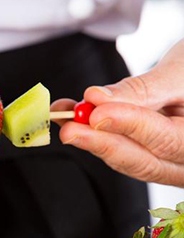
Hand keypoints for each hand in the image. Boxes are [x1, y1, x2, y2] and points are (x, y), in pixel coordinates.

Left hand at [52, 39, 183, 185]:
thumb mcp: (179, 72)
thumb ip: (143, 89)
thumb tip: (98, 99)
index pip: (167, 141)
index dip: (129, 127)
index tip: (97, 114)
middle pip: (143, 162)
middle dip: (101, 143)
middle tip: (70, 129)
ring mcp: (171, 165)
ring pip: (128, 161)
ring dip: (92, 140)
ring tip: (65, 118)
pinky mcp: (151, 157)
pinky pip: (122, 153)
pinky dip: (96, 136)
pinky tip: (73, 120)